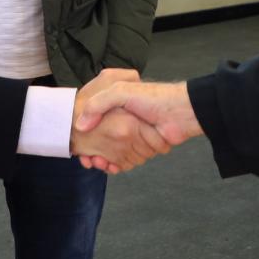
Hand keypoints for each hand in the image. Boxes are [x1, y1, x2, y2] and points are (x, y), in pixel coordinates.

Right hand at [72, 72, 196, 172]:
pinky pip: (128, 159)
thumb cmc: (153, 98)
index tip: (77, 143)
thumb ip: (99, 104)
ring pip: (114, 151)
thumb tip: (81, 126)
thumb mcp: (120, 91)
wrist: (182, 113)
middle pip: (103, 139)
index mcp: (118, 106)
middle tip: (85, 158)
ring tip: (94, 163)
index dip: (85, 133)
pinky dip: (117, 165)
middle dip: (93, 149)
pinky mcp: (145, 148)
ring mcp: (136, 135)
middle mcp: (126, 121)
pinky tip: (108, 166)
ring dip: (104, 159)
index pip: (96, 121)